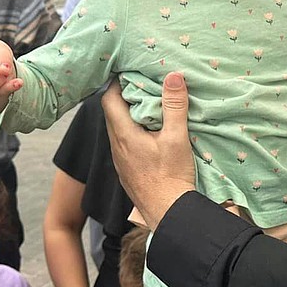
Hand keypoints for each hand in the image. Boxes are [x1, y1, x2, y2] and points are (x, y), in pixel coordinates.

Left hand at [102, 72, 195, 230]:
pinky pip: (125, 144)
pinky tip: (151, 134)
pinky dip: (134, 132)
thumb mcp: (177, 137)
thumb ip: (174, 106)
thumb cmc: (171, 177)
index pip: (108, 99)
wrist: (170, 215)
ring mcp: (120, 161)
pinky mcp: (128, 172)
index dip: (117, 82)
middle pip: (112, 113)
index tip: (132, 72)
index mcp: (124, 135)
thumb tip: (173, 76)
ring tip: (149, 105)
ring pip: (118, 129)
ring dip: (130, 115)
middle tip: (144, 83)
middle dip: (125, 96)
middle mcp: (116, 147)